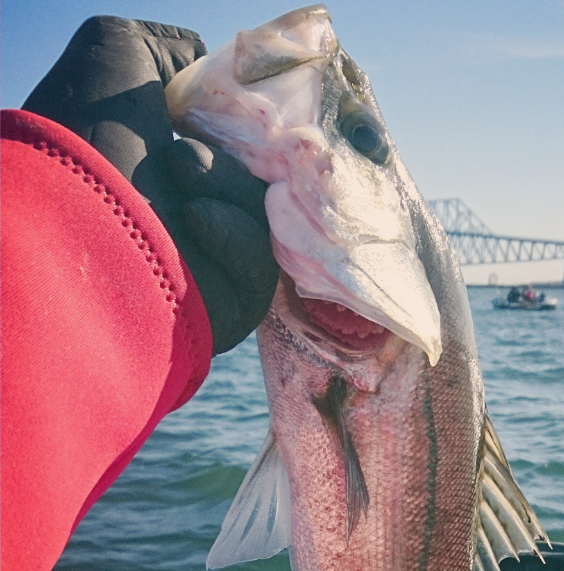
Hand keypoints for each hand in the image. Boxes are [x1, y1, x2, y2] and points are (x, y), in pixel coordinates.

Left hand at [23, 16, 278, 353]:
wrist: (75, 223)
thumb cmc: (90, 140)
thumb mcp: (118, 53)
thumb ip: (172, 53)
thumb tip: (207, 81)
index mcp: (173, 169)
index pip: (241, 154)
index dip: (249, 134)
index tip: (242, 116)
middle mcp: (194, 217)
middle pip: (262, 185)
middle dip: (232, 160)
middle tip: (189, 150)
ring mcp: (214, 264)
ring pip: (267, 219)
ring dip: (228, 187)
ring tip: (179, 175)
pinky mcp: (233, 305)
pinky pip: (262, 262)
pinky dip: (234, 234)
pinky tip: (195, 220)